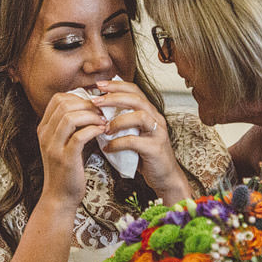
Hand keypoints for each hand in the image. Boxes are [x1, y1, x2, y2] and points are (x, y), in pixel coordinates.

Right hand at [35, 92, 108, 206]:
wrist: (59, 197)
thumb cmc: (67, 170)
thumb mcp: (63, 144)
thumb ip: (71, 126)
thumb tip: (91, 107)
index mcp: (44, 128)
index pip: (58, 99)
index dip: (79, 97)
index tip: (94, 105)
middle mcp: (45, 134)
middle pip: (64, 103)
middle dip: (87, 104)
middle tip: (102, 111)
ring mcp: (53, 146)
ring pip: (71, 116)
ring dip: (92, 116)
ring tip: (104, 121)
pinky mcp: (65, 158)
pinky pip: (80, 135)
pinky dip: (94, 130)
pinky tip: (102, 132)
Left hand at [94, 79, 189, 200]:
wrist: (164, 177)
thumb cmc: (146, 156)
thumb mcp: (133, 134)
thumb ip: (121, 123)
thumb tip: (96, 114)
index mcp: (150, 112)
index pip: (134, 91)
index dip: (117, 86)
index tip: (98, 85)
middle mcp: (156, 118)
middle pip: (137, 99)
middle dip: (114, 97)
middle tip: (96, 101)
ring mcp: (158, 133)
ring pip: (140, 116)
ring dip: (118, 120)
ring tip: (104, 128)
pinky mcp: (155, 148)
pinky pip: (134, 141)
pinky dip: (118, 143)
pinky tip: (107, 148)